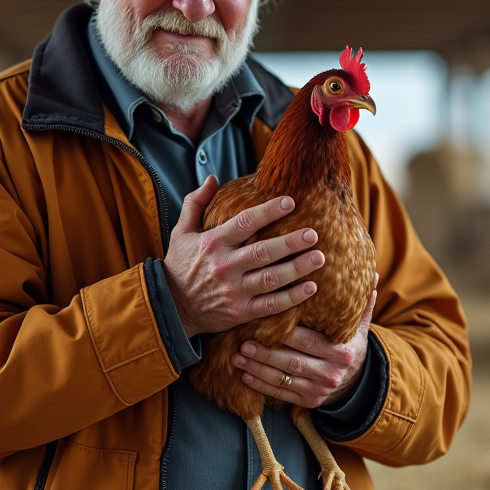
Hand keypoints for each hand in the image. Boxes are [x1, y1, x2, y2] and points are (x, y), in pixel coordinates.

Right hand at [163, 175, 324, 337]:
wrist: (170, 308)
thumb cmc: (180, 266)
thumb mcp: (181, 231)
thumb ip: (195, 202)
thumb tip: (213, 178)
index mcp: (213, 243)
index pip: (244, 223)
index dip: (268, 211)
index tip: (290, 202)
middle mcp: (224, 266)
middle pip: (263, 252)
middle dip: (291, 242)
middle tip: (314, 233)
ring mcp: (234, 291)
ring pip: (271, 279)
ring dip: (297, 268)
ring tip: (319, 257)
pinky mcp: (241, 312)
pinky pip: (271, 305)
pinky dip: (292, 298)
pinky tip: (311, 288)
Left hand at [232, 275, 377, 408]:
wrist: (358, 383)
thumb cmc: (350, 346)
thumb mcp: (360, 328)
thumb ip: (361, 303)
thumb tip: (371, 274)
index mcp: (342, 351)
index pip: (309, 340)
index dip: (286, 333)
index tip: (264, 322)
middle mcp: (331, 373)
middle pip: (292, 361)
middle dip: (266, 353)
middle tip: (244, 342)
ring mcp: (319, 390)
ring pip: (283, 379)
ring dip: (258, 369)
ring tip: (238, 357)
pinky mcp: (309, 402)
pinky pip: (282, 394)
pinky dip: (262, 386)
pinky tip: (245, 377)